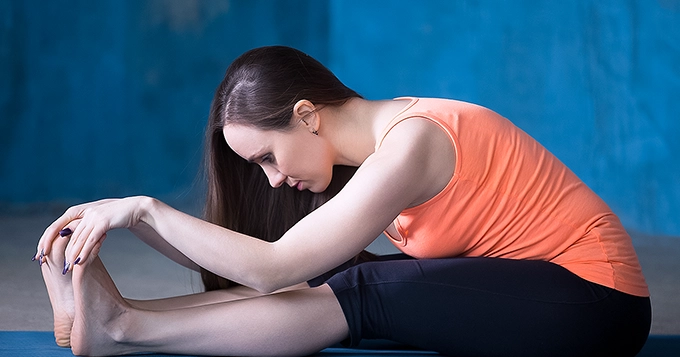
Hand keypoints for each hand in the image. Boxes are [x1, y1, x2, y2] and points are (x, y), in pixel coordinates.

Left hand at [35, 196, 149, 271]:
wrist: (137, 208)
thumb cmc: (116, 216)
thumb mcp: (95, 220)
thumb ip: (82, 226)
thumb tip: (67, 235)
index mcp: (77, 210)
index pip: (55, 227)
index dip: (45, 241)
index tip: (39, 254)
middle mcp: (83, 211)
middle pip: (64, 236)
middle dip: (55, 252)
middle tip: (49, 265)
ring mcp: (93, 216)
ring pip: (77, 240)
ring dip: (70, 256)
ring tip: (66, 269)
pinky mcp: (103, 222)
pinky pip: (90, 240)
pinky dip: (83, 252)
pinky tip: (79, 262)